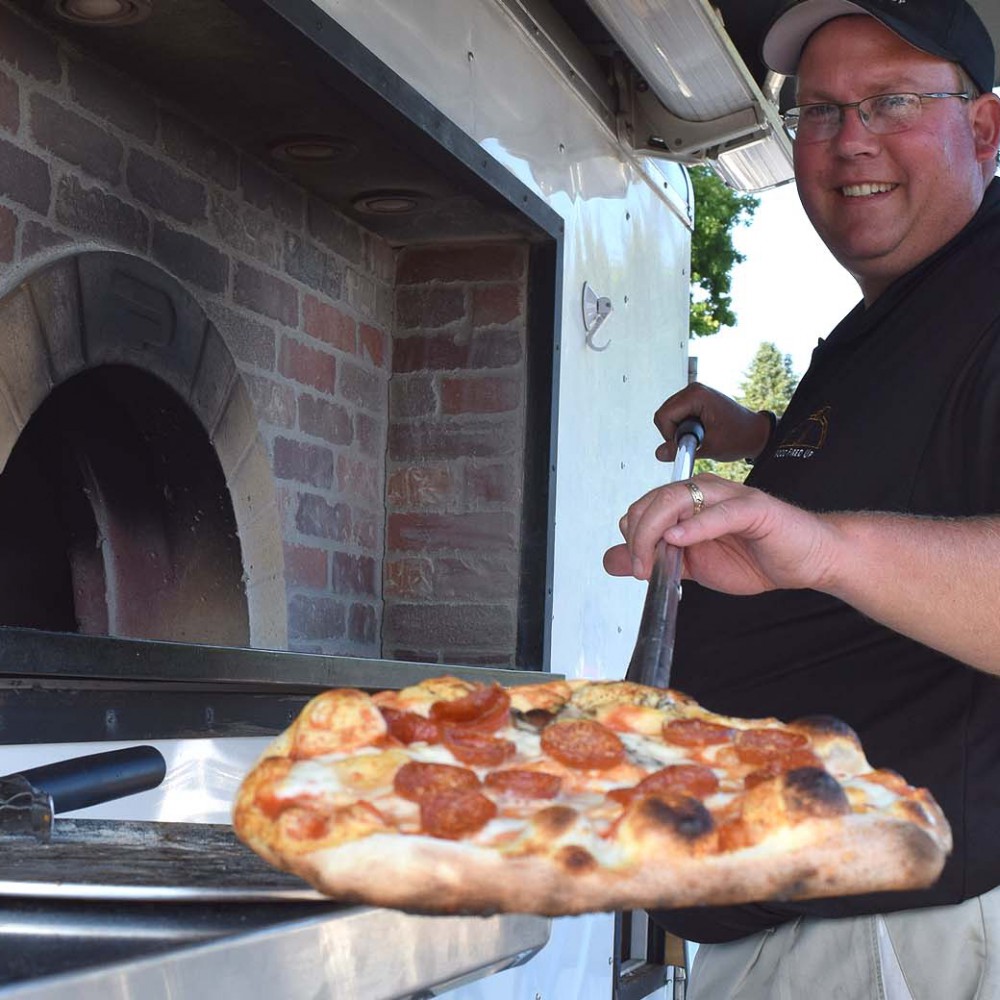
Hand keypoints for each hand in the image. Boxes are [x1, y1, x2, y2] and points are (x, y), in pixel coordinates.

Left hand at [604, 474, 836, 595]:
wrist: (808, 561)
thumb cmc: (755, 558)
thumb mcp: (693, 566)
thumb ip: (655, 561)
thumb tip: (612, 560)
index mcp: (689, 502)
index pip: (645, 506)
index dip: (633, 534)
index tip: (635, 566)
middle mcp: (706, 492)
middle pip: (656, 500)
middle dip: (639, 534)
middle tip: (641, 567)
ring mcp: (730, 497)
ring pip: (680, 499)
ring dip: (657, 530)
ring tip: (653, 560)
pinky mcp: (754, 509)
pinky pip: (719, 512)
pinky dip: (696, 525)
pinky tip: (679, 540)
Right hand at [654, 383, 771, 462]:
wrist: (756, 434)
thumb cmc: (740, 437)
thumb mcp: (709, 447)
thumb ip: (680, 449)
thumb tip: (659, 453)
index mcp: (696, 395)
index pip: (663, 416)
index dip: (669, 435)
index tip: (685, 444)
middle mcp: (693, 390)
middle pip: (664, 414)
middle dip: (673, 432)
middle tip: (694, 441)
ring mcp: (694, 394)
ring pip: (669, 415)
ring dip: (679, 430)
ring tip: (700, 436)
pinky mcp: (696, 401)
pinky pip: (678, 415)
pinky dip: (684, 427)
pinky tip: (699, 432)